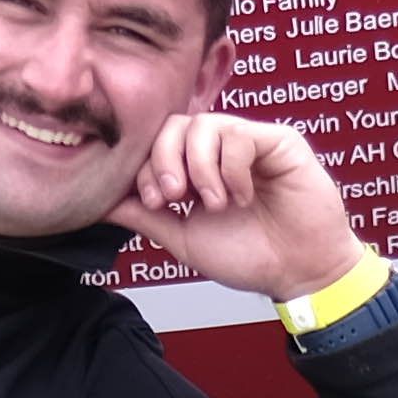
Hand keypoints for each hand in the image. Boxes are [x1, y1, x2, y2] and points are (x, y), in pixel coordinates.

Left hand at [118, 112, 367, 305]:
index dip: (147, 167)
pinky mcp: (279, 141)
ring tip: (216, 204)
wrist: (298, 273)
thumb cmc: (249, 255)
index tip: (156, 202)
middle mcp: (220, 148)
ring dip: (200, 169)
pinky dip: (232, 170)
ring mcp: (249, 141)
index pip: (157, 141)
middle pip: (175, 124)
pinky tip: (243, 196)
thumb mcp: (183, 237)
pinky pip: (240, 136)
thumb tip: (99, 202)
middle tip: (176, 197)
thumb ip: (144, 216)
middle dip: (165, 160)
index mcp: (196, 166)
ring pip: (204, 125)